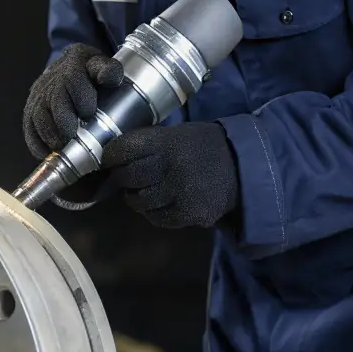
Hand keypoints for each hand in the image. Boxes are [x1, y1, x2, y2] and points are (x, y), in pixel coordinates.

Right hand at [23, 43, 123, 157]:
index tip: (88, 111)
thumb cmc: (96, 75)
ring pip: (38, 115)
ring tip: (63, 147)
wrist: (77, 73)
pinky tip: (48, 154)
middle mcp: (53, 76)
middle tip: (73, 135)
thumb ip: (110, 71)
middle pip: (53, 99)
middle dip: (63, 120)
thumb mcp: (106, 67)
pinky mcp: (31, 110)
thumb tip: (110, 77)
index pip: (73, 77)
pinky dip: (37, 144)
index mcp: (74, 60)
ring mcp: (39, 94)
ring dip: (49, 134)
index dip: (81, 97)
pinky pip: (29, 128)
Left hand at [101, 122, 239, 228]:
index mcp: (168, 142)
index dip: (112, 155)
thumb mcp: (177, 134)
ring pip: (139, 201)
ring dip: (136, 197)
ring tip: (144, 190)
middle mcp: (172, 167)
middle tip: (125, 176)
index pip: (124, 149)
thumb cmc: (202, 147)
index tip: (111, 158)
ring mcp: (180, 193)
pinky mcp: (188, 214)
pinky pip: (156, 217)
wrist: (241, 168)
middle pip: (127, 177)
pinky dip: (153, 212)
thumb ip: (149, 143)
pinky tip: (161, 203)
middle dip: (121, 177)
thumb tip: (113, 155)